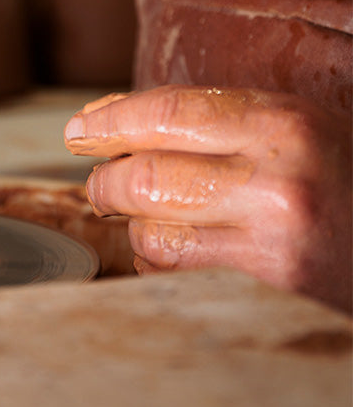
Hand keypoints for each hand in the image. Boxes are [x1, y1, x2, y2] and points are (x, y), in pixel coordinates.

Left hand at [65, 85, 351, 312]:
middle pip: (144, 176)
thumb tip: (104, 119)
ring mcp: (272, 245)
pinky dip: (159, 263)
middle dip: (106, 180)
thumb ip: (207, 118)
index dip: (109, 121)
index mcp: (282, 124)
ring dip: (133, 225)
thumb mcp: (292, 126)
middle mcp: (275, 182)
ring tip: (146, 216)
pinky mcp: (268, 294)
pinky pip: (177, 275)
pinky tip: (175, 251)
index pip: (166, 112)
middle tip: (100, 183)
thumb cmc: (339, 176)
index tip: (78, 131)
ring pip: (152, 232)